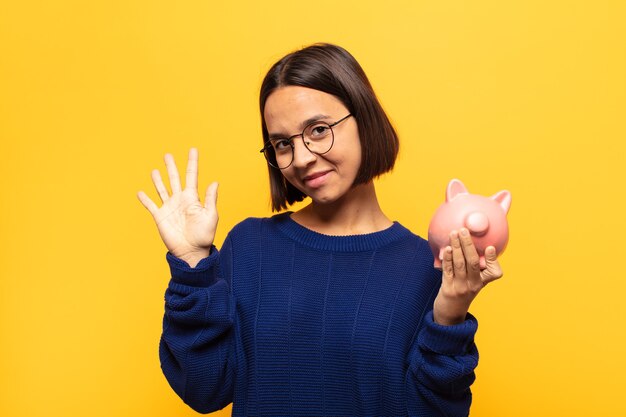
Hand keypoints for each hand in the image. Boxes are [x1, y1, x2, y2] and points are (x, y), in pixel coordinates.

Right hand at [137, 148, 217, 266]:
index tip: (193, 150)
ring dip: (158, 180)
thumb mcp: (211, 216)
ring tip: (155, 170)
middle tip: (167, 155)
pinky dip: (145, 199)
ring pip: (162, 189)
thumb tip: (214, 182)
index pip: (191, 176)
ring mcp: (169, 207)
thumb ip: (210, 199)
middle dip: (171, 167)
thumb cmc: (204, 235)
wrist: (192, 251)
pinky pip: (151, 205)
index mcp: (192, 198)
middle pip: (174, 179)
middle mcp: (180, 200)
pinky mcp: (160, 217)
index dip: (192, 162)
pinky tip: (140, 192)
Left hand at [433, 228, 502, 325]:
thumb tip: (471, 241)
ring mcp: (460, 287)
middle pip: (473, 262)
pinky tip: (447, 248)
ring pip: (460, 264)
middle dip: (468, 245)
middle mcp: (474, 285)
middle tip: (464, 230)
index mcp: (483, 282)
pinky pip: (448, 270)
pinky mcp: (448, 288)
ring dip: (456, 247)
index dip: (492, 260)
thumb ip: (474, 265)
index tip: (490, 248)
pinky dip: (448, 258)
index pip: (494, 272)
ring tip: (454, 234)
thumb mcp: (473, 281)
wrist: (451, 312)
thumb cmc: (463, 291)